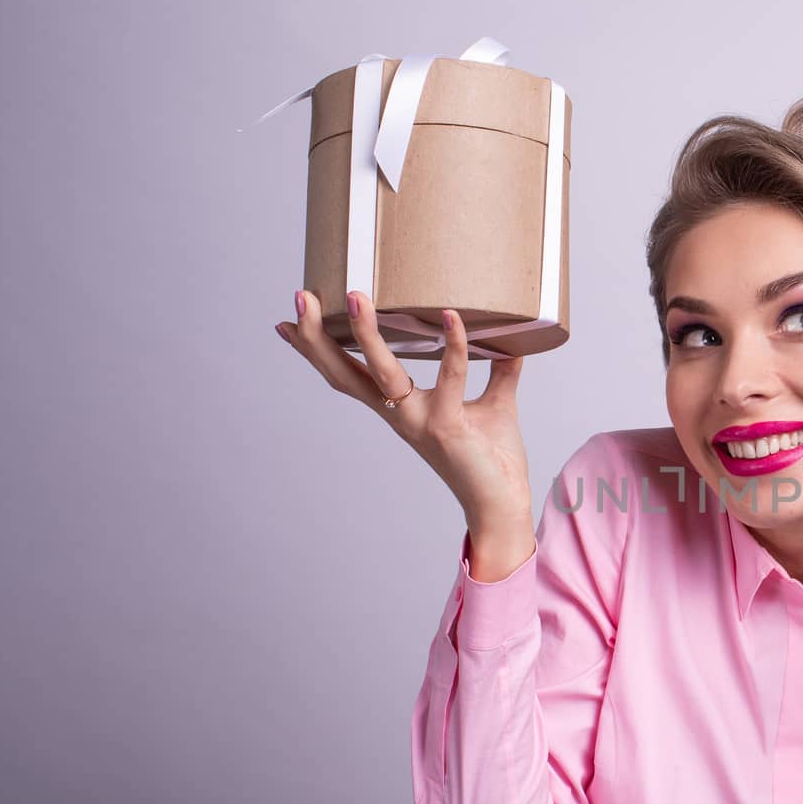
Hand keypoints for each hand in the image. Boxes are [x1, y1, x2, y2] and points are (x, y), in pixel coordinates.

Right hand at [274, 289, 532, 527]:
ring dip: (367, 335)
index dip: (319, 351)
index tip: (289, 322)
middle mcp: (401, 415)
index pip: (350, 375)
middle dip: (318, 337)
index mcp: (401, 408)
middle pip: (346, 373)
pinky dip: (453, 346)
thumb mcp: (495, 404)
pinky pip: (449, 378)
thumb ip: (499, 370)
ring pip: (383, 373)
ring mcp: (420, 422)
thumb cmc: (493, 460)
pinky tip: (451, 316)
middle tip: (301, 297)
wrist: (503, 506)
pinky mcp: (447, 428)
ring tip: (356, 298)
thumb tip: (513, 337)